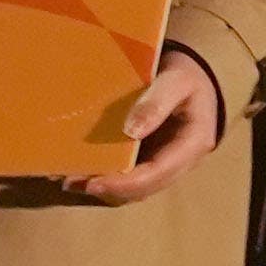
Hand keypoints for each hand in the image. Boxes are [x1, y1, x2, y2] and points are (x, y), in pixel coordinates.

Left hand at [70, 46, 230, 203]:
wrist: (195, 78)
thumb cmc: (187, 76)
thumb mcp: (177, 80)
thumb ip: (157, 101)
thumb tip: (131, 131)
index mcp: (192, 144)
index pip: (159, 173)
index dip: (126, 183)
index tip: (93, 182)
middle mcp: (181, 163)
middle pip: (145, 188)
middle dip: (109, 189)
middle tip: (72, 182)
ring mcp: (166, 165)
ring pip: (135, 190)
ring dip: (104, 189)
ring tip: (71, 180)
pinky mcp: (151, 161)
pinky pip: (130, 178)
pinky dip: (107, 179)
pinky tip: (81, 172)